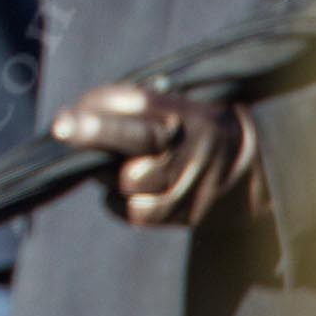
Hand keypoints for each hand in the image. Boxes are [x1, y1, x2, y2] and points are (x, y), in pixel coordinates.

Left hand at [51, 84, 267, 227]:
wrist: (253, 164)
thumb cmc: (189, 125)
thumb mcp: (169, 102)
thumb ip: (124, 107)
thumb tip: (69, 123)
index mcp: (183, 109)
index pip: (136, 102)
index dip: (98, 109)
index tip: (63, 120)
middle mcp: (189, 143)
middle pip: (132, 139)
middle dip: (93, 134)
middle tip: (62, 129)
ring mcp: (191, 180)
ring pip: (127, 180)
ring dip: (107, 173)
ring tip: (114, 164)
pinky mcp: (188, 213)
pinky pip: (134, 212)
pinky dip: (117, 201)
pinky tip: (124, 190)